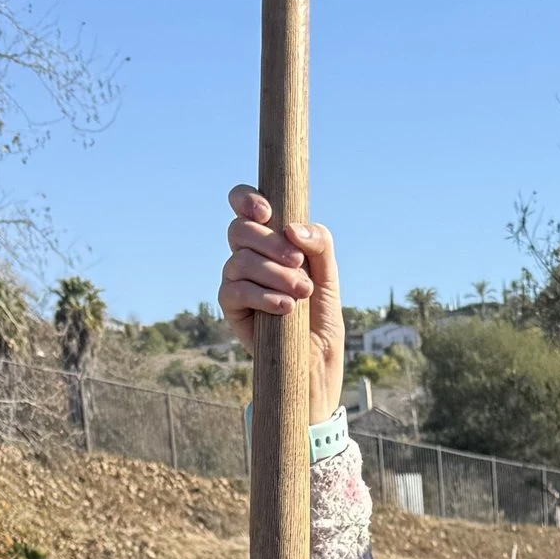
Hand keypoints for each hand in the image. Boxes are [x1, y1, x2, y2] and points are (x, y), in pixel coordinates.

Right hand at [222, 185, 344, 419]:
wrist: (316, 359)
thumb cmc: (321, 314)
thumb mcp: (329, 274)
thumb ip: (319, 243)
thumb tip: (292, 228)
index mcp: (268, 239)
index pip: (243, 205)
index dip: (246, 199)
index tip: (267, 212)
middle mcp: (247, 255)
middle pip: (239, 230)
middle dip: (270, 242)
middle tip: (299, 263)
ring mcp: (236, 280)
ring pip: (239, 260)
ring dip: (274, 274)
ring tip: (302, 293)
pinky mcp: (231, 308)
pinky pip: (235, 291)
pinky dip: (262, 296)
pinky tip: (285, 307)